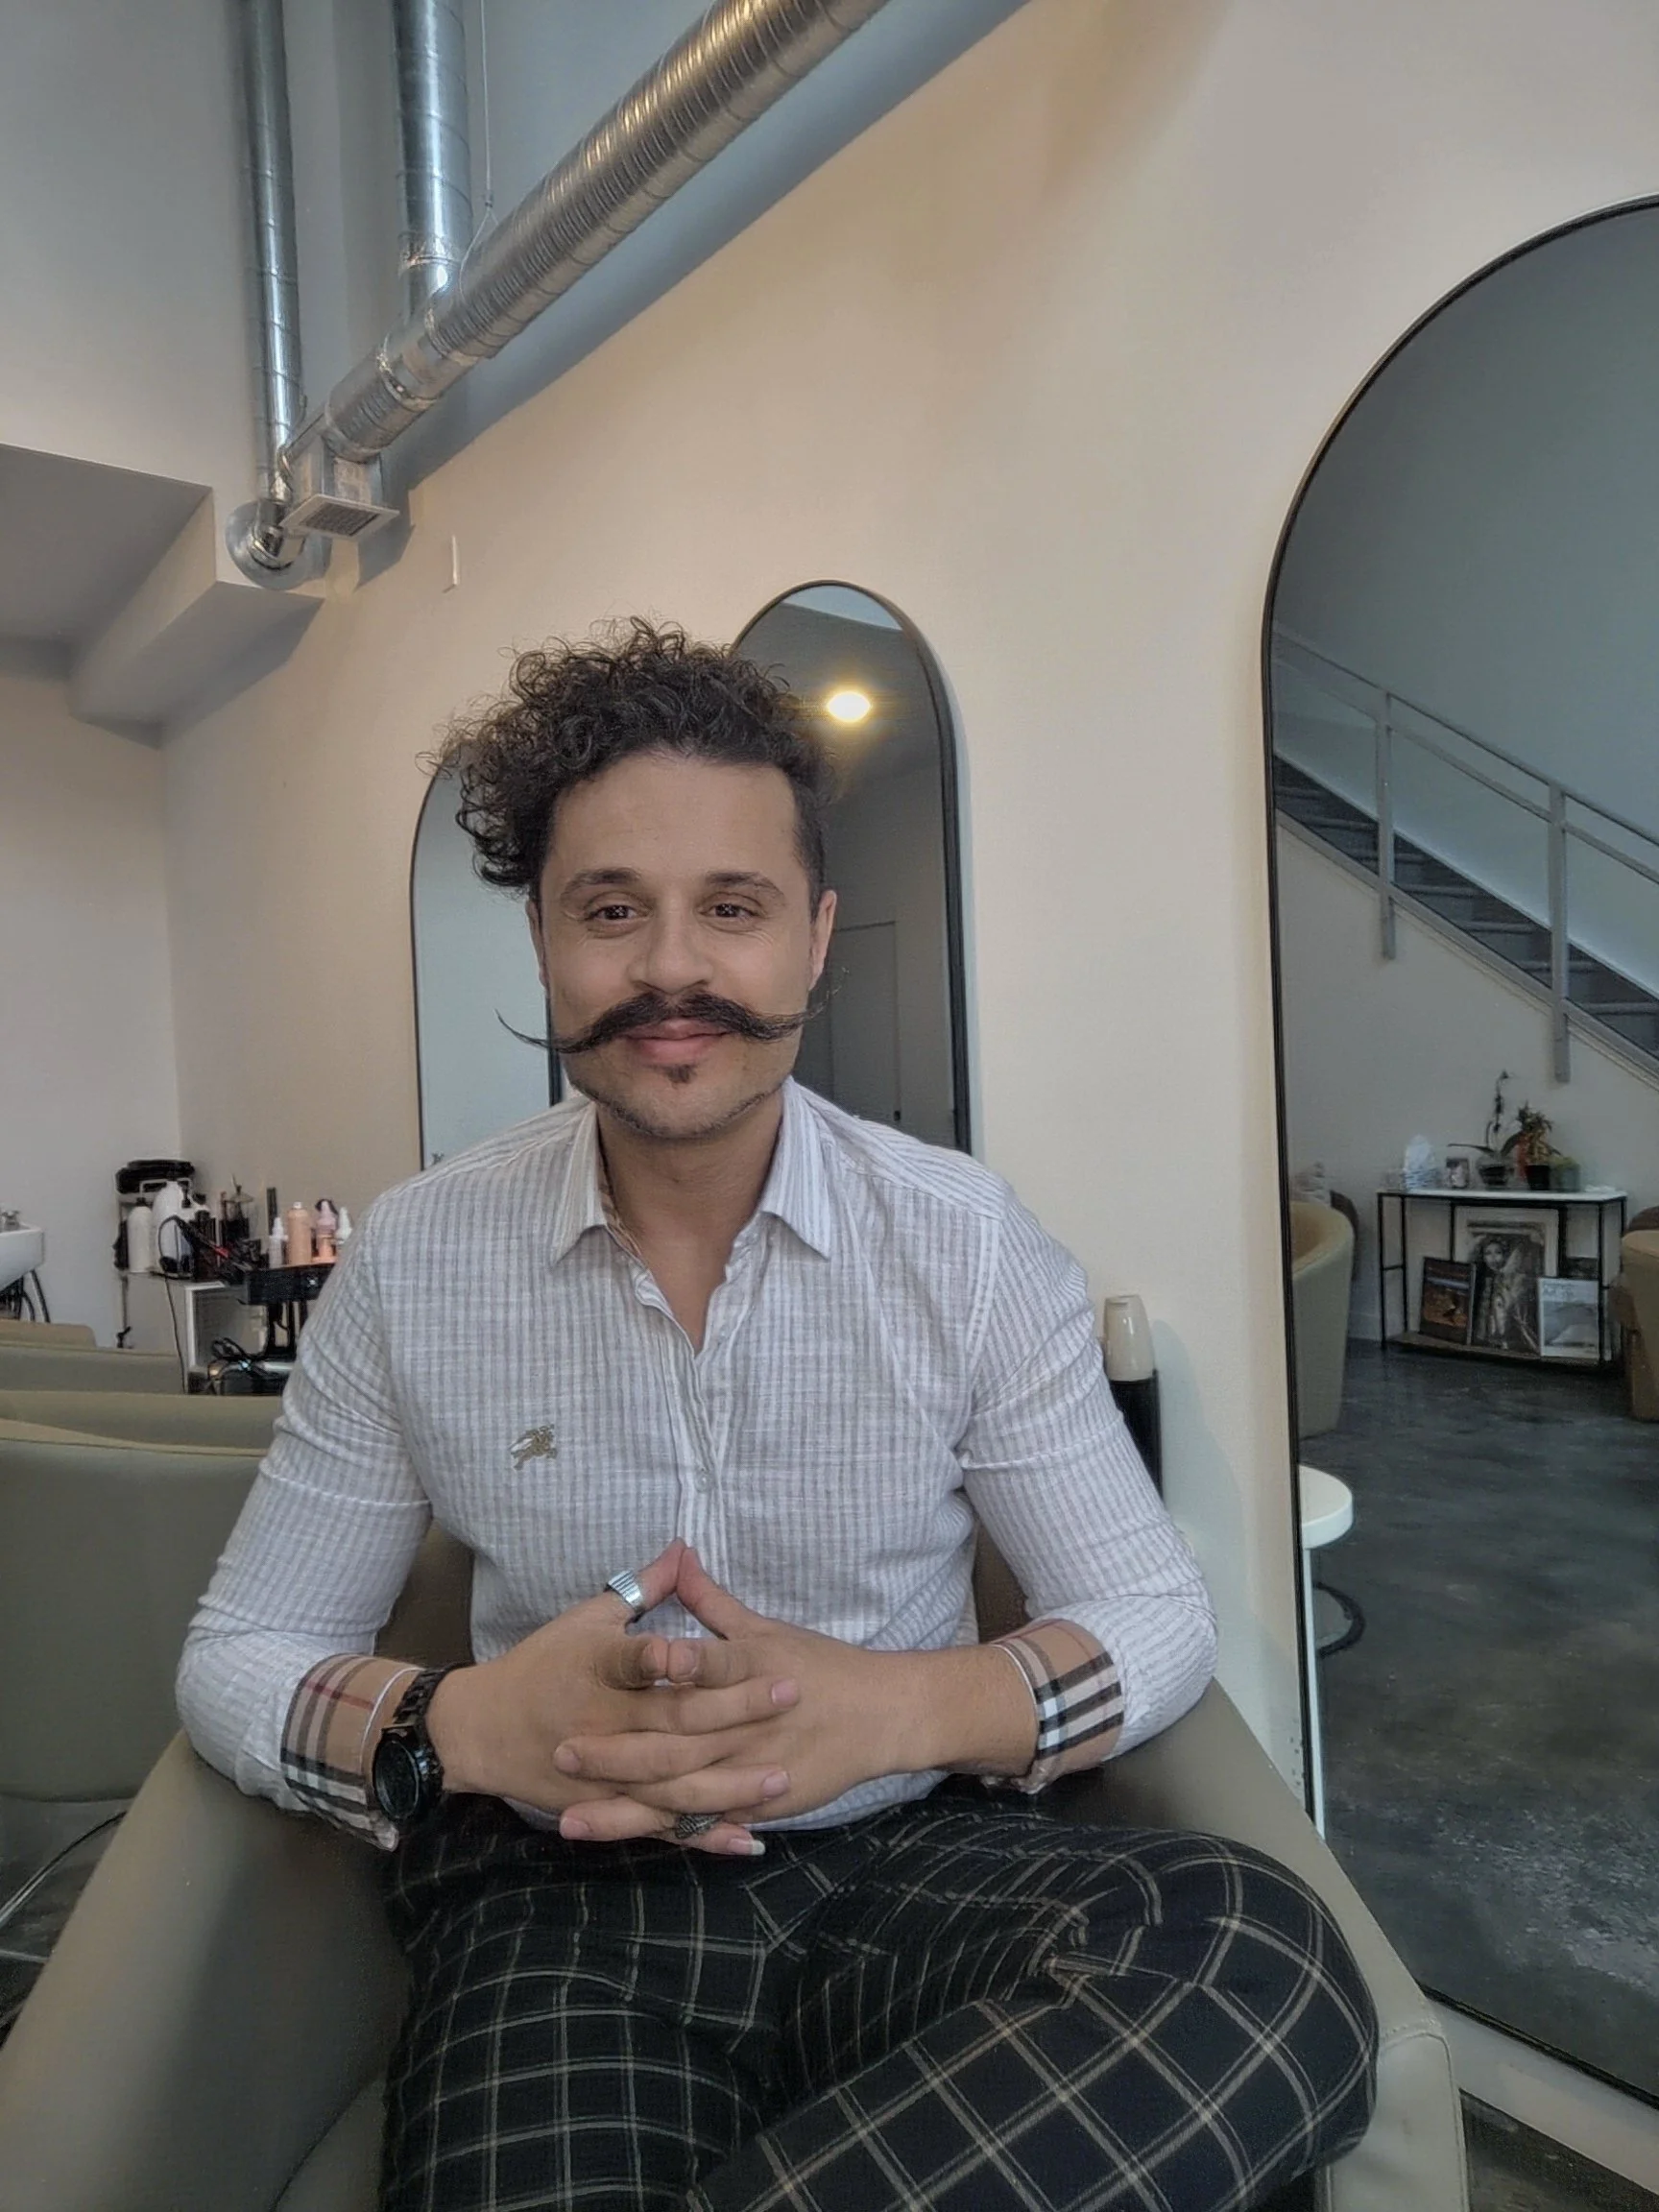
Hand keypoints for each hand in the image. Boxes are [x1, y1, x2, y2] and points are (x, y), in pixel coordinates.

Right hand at [426, 1540, 799, 1854]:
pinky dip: (703, 1834)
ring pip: (673, 1782)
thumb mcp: (587, 1618)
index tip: (701, 1652)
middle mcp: (601, 1722)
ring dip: (729, 1783)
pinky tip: (746, 1837)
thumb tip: (683, 1547)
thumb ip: (642, 1588)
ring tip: (781, 1776)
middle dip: (732, 1709)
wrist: (483, 1730)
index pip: (631, 1660)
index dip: (663, 1658)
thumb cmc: (542, 1664)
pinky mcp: (607, 1806)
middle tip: (788, 1692)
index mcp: (596, 1668)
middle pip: (671, 1721)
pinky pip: (660, 1825)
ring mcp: (605, 1772)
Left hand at [550, 1548, 954, 1836]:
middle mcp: (745, 1724)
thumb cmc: (820, 1665)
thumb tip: (678, 1553)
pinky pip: (707, 1822)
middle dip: (615, 1753)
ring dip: (624, 1809)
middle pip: (674, 1742)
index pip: (697, 1668)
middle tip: (561, 1753)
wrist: (880, 1715)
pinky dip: (667, 1835)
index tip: (598, 1671)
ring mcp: (751, 1769)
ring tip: (572, 1819)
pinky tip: (627, 1844)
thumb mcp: (765, 1628)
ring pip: (681, 1793)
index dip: (648, 1670)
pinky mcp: (760, 1804)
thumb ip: (713, 1601)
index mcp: (746, 1671)